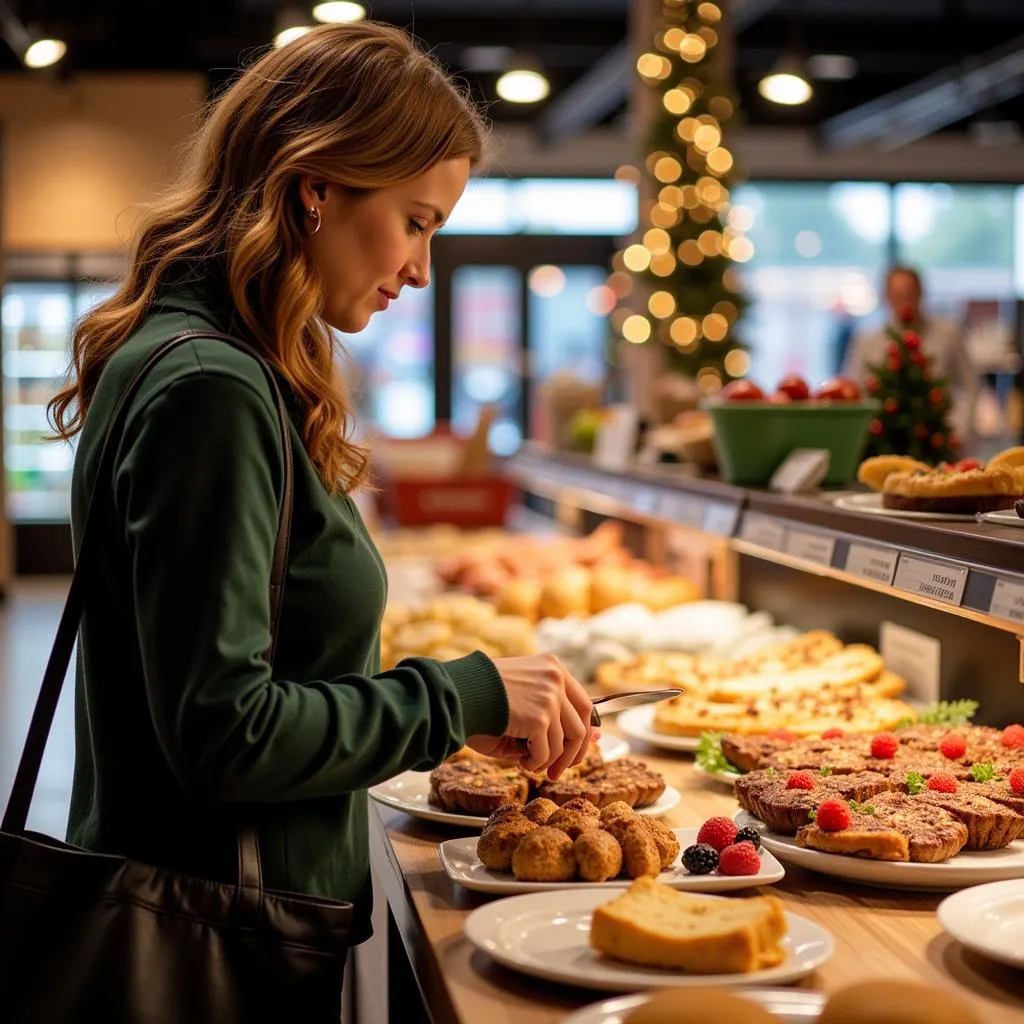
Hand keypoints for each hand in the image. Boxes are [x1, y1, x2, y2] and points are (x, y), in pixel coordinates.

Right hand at [471, 653, 594, 778]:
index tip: (575, 750)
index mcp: (552, 666)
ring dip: (550, 761)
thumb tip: (595, 737)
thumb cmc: (483, 695)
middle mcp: (555, 678)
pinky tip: (521, 762)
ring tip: (532, 766)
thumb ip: (554, 714)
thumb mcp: (524, 698)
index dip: (584, 730)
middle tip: (557, 771)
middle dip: (572, 753)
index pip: (583, 703)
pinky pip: (545, 752)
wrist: (459, 692)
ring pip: (564, 743)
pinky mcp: (539, 717)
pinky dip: (535, 764)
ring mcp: (549, 697)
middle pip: (581, 724)